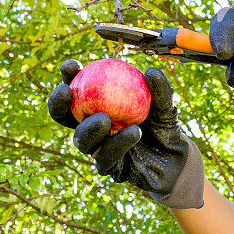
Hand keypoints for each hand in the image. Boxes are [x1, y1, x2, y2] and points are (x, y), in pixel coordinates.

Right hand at [47, 60, 204, 208]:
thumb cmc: (164, 125)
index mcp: (98, 104)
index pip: (76, 87)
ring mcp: (97, 147)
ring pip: (80, 139)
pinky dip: (118, 143)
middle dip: (57, 102)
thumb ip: (160, 90)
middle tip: (67, 91)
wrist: (175, 157)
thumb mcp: (165, 105)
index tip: (71, 66)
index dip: (68, 76)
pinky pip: (105, 156)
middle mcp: (91, 126)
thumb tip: (150, 72)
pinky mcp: (107, 167)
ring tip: (105, 119)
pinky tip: (133, 132)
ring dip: (89, 127)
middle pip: (63, 115)